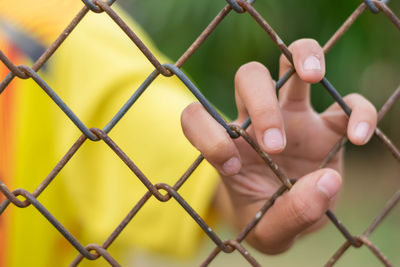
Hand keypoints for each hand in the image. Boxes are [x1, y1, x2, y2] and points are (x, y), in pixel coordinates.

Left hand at [180, 39, 376, 253]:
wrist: (290, 218)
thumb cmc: (266, 217)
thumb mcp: (268, 230)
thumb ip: (288, 215)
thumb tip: (326, 183)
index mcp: (231, 144)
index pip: (198, 116)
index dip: (208, 134)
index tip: (232, 167)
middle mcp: (258, 122)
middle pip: (249, 76)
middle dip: (260, 103)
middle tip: (275, 146)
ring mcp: (294, 118)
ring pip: (289, 62)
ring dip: (300, 58)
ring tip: (312, 75)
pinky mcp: (328, 126)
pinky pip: (347, 103)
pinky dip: (356, 111)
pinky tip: (358, 137)